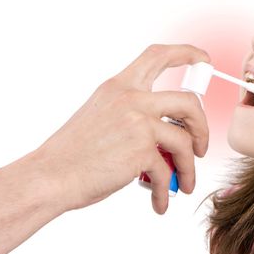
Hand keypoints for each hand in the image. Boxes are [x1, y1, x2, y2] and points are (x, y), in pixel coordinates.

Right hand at [34, 44, 209, 213]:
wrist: (50, 176)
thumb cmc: (74, 152)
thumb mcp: (102, 114)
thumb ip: (134, 113)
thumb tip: (167, 132)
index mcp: (120, 86)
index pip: (158, 56)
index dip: (186, 52)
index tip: (203, 58)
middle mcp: (131, 98)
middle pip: (189, 101)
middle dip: (202, 126)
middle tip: (200, 146)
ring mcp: (139, 123)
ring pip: (185, 141)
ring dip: (189, 166)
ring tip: (185, 182)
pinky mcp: (142, 150)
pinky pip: (168, 171)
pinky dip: (167, 190)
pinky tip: (161, 201)